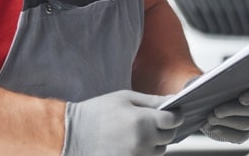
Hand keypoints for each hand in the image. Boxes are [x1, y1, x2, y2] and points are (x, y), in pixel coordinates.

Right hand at [63, 90, 182, 155]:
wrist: (72, 135)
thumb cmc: (97, 112)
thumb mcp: (124, 98)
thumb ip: (151, 100)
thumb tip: (173, 100)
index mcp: (143, 120)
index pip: (174, 120)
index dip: (176, 114)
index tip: (174, 112)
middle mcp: (143, 141)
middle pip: (169, 137)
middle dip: (166, 128)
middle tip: (155, 120)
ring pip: (159, 151)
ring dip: (156, 141)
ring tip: (140, 132)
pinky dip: (144, 151)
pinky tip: (131, 142)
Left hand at [200, 83, 248, 143]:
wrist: (208, 103)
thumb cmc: (214, 86)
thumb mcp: (216, 80)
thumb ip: (218, 81)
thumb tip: (208, 81)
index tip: (241, 99)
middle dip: (232, 111)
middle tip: (216, 112)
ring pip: (246, 124)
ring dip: (226, 122)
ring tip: (210, 118)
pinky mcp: (245, 133)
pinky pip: (240, 137)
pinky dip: (223, 132)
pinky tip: (211, 127)